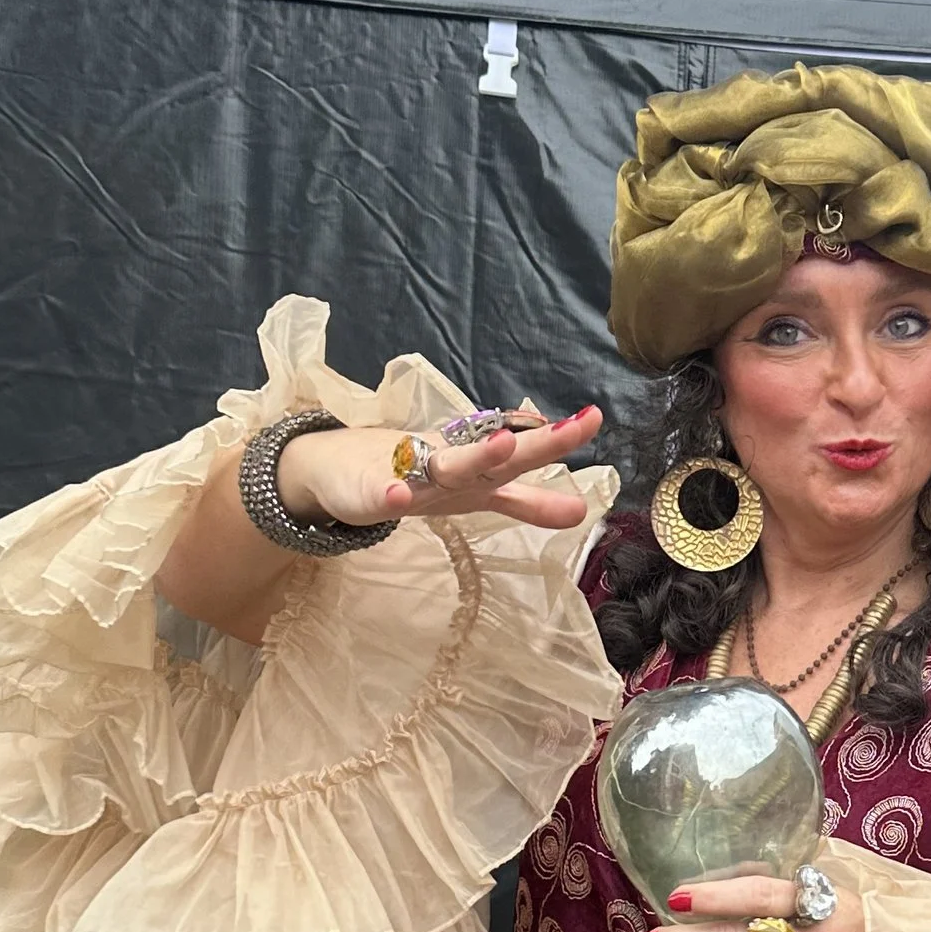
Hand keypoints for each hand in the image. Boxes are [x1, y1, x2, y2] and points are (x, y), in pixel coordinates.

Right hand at [280, 402, 604, 534]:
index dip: (558, 442)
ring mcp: (410, 476)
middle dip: (536, 444)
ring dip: (475, 456)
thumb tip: (581, 512)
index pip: (524, 455)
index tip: (595, 418)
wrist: (335, 471)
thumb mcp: (477, 494)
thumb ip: (527, 503)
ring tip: (505, 444)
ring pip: (447, 467)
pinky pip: (379, 496)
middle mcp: (450, 467)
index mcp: (476, 470)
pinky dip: (389, 495)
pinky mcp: (368, 491)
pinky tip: (396, 498)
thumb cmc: (412, 476)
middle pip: (499, 455)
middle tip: (575, 426)